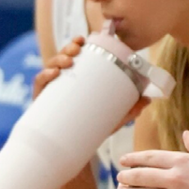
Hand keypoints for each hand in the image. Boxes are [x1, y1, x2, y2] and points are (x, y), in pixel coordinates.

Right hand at [34, 36, 150, 124]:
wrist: (73, 149)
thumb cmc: (91, 128)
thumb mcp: (112, 117)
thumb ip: (130, 108)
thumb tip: (148, 99)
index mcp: (75, 78)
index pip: (74, 56)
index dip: (75, 44)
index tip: (83, 39)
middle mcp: (61, 81)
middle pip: (61, 57)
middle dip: (67, 49)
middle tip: (76, 50)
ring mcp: (50, 90)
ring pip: (50, 67)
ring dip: (57, 59)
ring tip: (68, 62)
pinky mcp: (42, 101)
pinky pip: (40, 84)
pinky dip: (44, 76)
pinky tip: (53, 74)